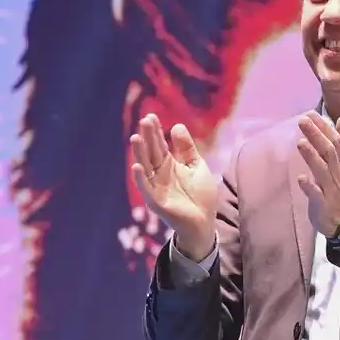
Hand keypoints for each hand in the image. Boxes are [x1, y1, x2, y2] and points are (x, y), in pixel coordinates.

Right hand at [130, 114, 219, 255]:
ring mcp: (156, 188)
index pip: (159, 145)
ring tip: (135, 138)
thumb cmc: (200, 195)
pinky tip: (137, 166)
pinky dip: (141, 179)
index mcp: (168, 165)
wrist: (204, 222)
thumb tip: (177, 125)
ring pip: (145, 168)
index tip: (151, 116)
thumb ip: (187, 148)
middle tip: (144, 120)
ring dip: (139, 154)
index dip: (155, 132)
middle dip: (147, 137)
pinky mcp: (157, 203)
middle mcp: (159, 175)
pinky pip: (147, 189)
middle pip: (150, 153)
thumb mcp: (196, 166)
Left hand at [296, 111, 339, 235]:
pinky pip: (316, 194)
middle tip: (302, 121)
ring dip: (312, 156)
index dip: (324, 127)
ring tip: (300, 143)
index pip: (336, 141)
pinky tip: (300, 178)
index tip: (311, 114)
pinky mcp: (323, 203)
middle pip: (329, 152)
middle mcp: (339, 173)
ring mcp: (331, 188)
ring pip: (323, 170)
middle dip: (316, 135)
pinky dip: (309, 185)